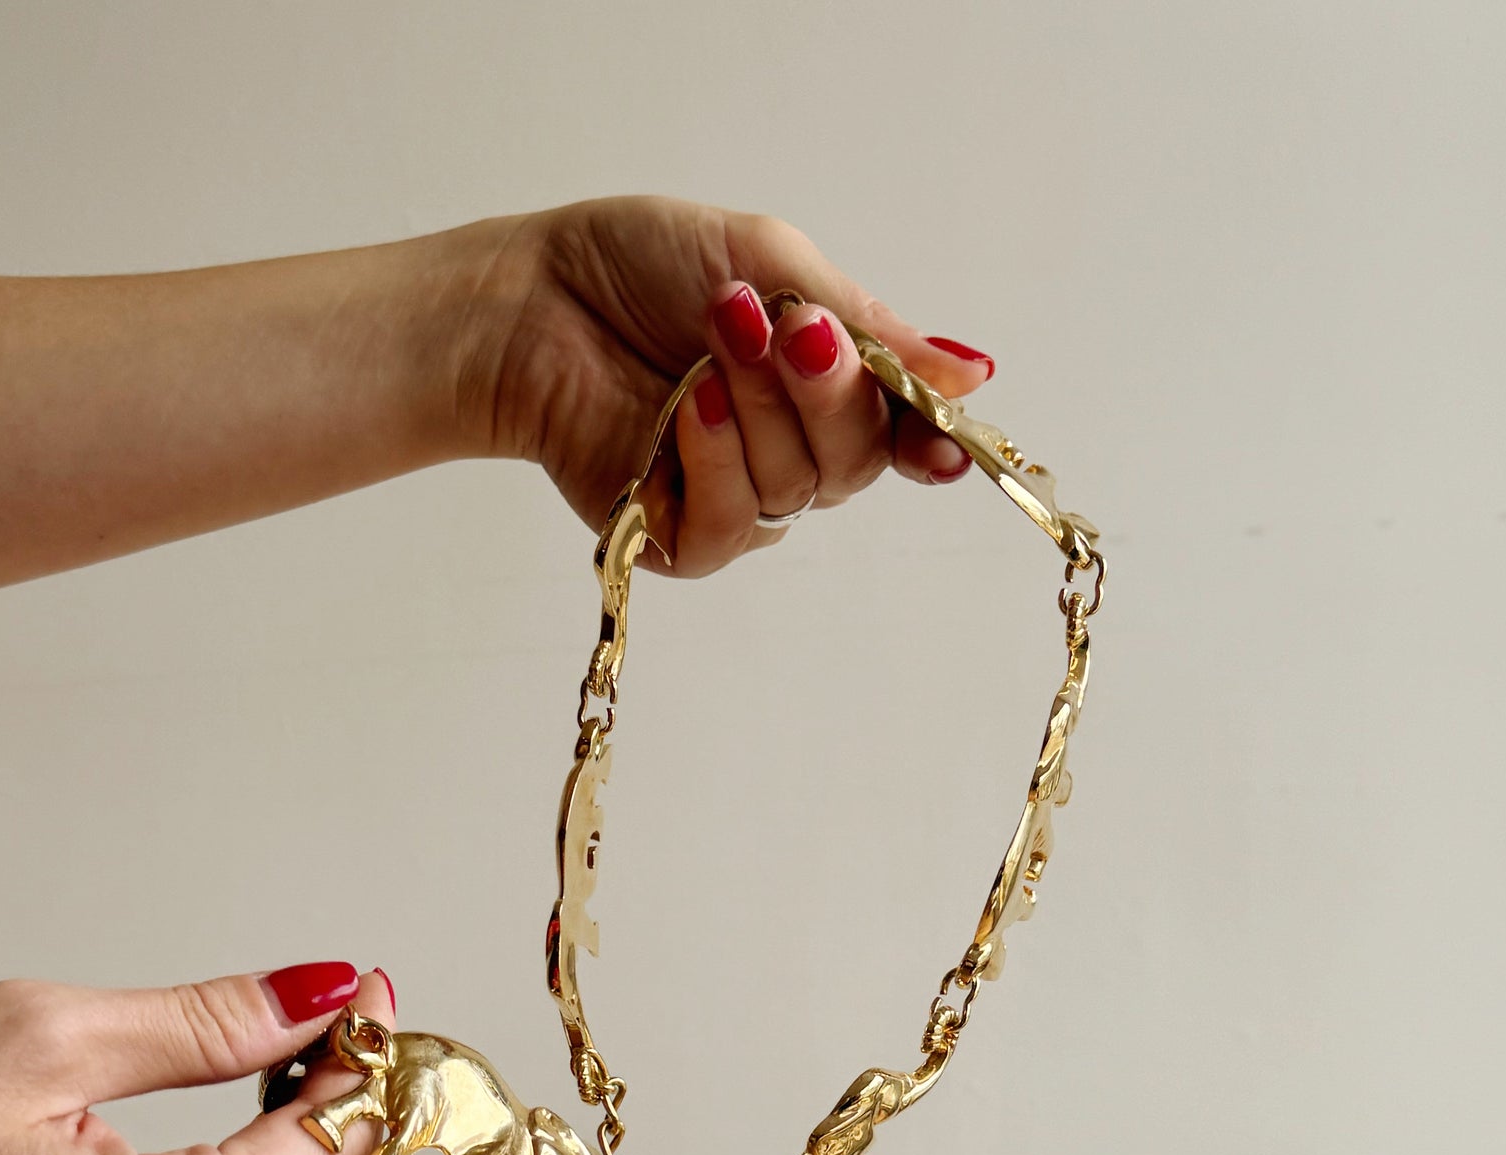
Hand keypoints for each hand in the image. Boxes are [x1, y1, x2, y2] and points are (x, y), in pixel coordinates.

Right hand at [0, 962, 393, 1154]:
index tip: (374, 990)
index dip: (370, 1062)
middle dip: (359, 1109)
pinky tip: (238, 1119)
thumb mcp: (40, 1036)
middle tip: (351, 1016)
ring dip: (311, 1152)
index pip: (328, 1148)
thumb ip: (207, 1024)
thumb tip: (320, 997)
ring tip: (297, 1052)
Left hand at [462, 196, 996, 576]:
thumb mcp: (773, 265)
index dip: (927, 438)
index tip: (940, 441)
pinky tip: (686, 407)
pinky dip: (717, 462)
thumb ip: (869, 328)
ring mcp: (736, 498)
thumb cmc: (639, 268)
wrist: (532, 299)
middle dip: (830, 390)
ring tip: (714, 338)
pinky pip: (733, 526)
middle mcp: (788, 451)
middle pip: (858, 461)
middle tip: (787, 325)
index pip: (899, 431)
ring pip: (797, 488)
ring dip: (761, 407)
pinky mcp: (678, 538)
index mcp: (821, 386)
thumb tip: (973, 374)